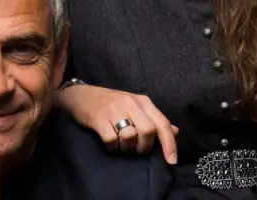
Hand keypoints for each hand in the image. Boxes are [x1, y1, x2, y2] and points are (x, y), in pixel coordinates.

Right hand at [57, 84, 177, 163]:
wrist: (80, 95)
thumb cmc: (110, 103)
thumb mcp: (135, 107)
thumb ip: (154, 119)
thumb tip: (175, 131)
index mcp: (143, 101)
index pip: (162, 123)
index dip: (170, 144)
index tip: (172, 161)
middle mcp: (130, 103)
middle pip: (148, 131)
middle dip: (144, 147)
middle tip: (136, 149)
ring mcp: (114, 109)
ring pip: (130, 137)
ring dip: (127, 147)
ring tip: (121, 144)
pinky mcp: (98, 118)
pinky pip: (111, 140)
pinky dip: (112, 147)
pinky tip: (110, 142)